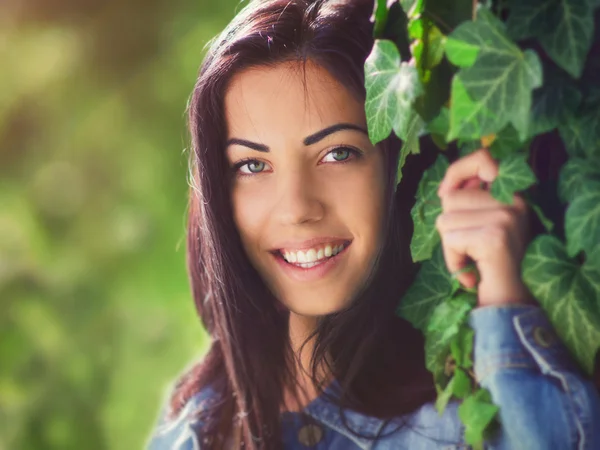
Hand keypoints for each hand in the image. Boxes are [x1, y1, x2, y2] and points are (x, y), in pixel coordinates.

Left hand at [436, 149, 536, 307]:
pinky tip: (472, 272)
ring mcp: (506, 218)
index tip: (445, 192)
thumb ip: (470, 204)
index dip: (457, 171)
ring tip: (472, 260)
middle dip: (449, 227)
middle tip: (469, 248)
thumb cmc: (490, 266)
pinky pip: (450, 240)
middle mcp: (513, 202)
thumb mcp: (483, 227)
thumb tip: (446, 189)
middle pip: (451, 198)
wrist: (511, 303)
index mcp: (513, 195)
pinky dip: (453, 260)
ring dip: (450, 247)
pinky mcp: (494, 237)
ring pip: (445, 220)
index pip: (483, 159)